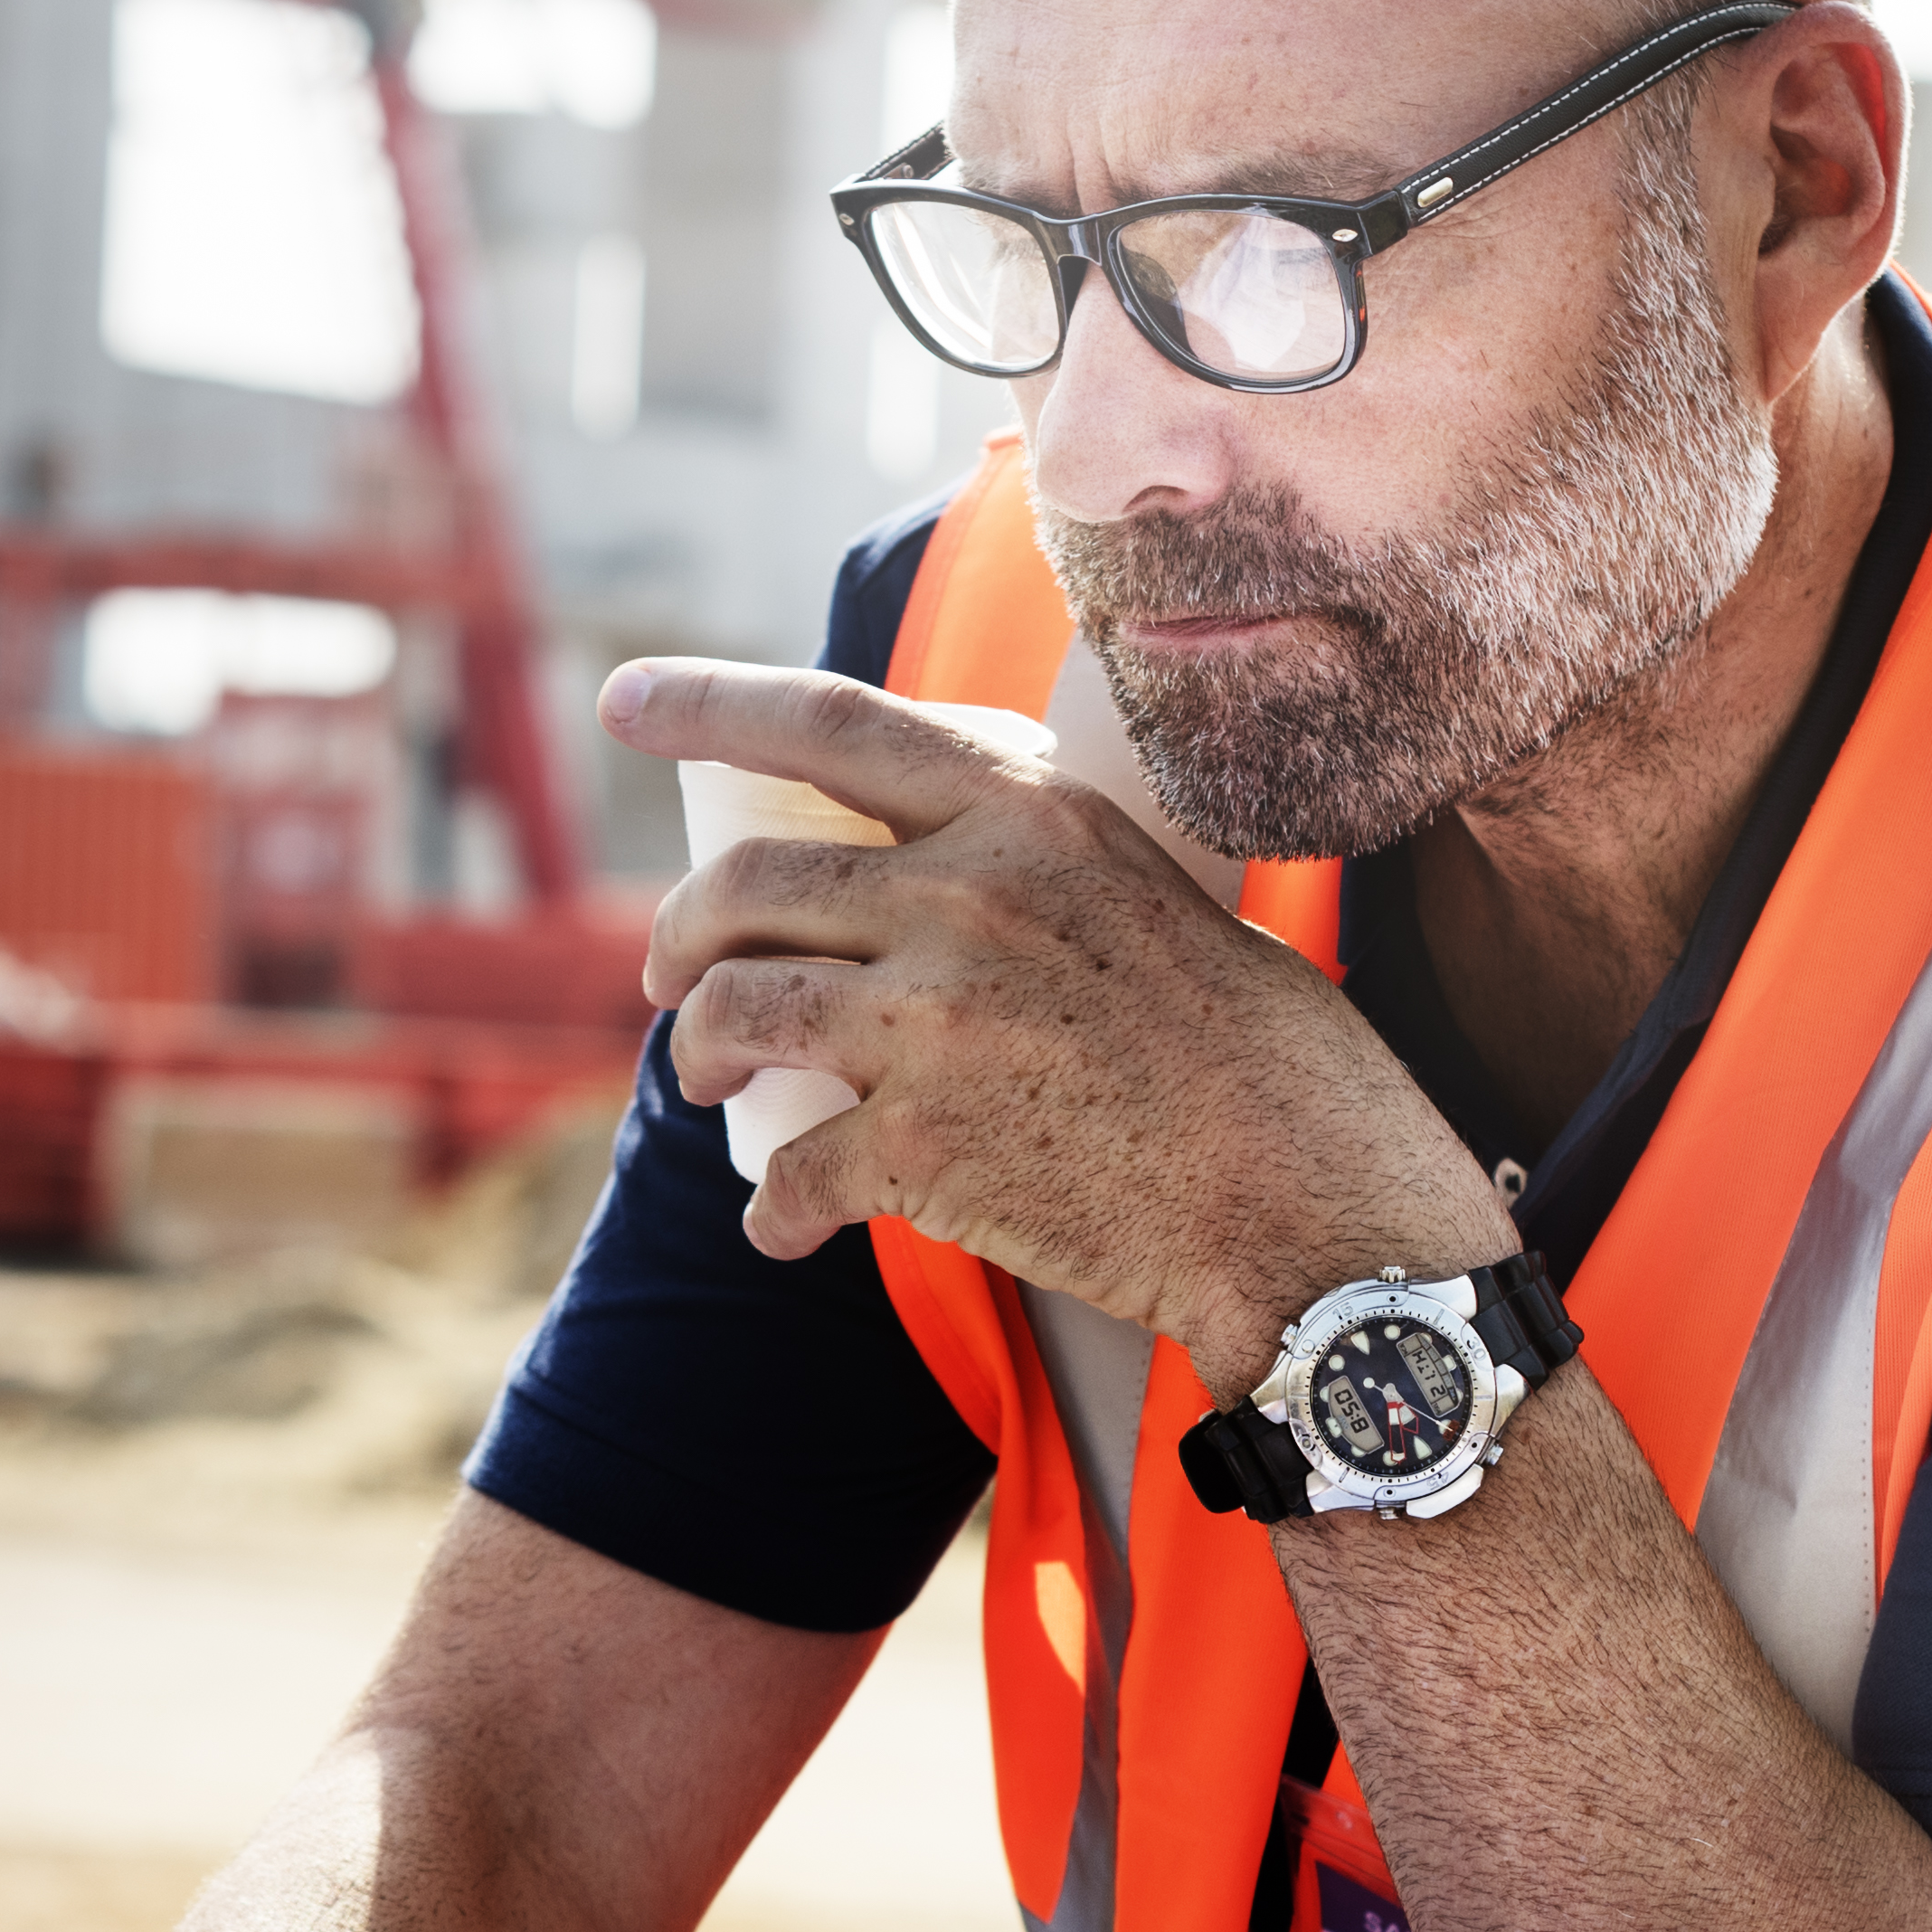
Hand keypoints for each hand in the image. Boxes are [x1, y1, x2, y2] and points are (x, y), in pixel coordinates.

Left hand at [609, 658, 1504, 1391]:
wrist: (1306, 1195)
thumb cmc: (1250, 1054)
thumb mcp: (1141, 892)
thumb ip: (1026, 864)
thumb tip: (919, 871)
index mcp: (1026, 817)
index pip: (829, 724)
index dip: (707, 705)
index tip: (625, 702)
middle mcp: (969, 896)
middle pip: (748, 884)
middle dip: (680, 936)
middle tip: (671, 982)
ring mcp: (938, 1021)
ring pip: (737, 1013)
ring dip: (698, 1054)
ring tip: (710, 1082)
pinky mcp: (925, 1146)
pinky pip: (790, 1171)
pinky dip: (772, 1210)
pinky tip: (783, 1229)